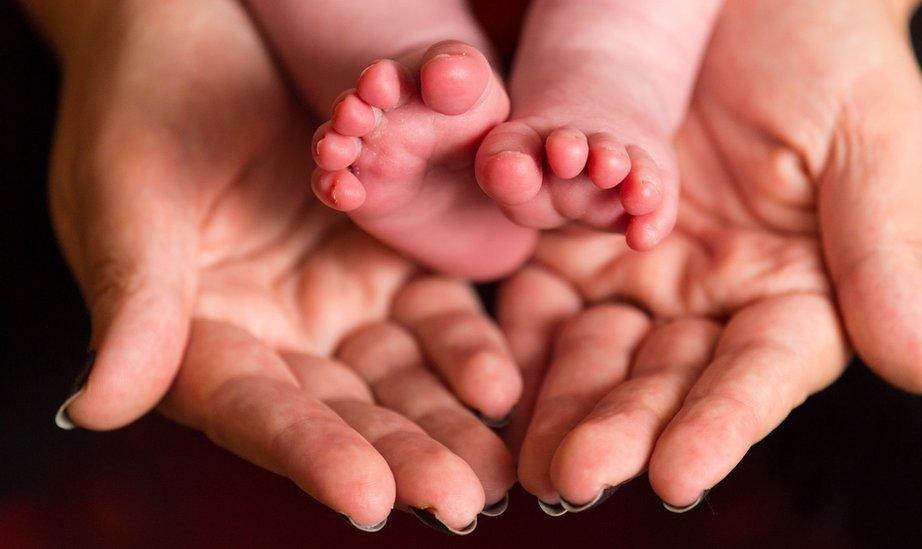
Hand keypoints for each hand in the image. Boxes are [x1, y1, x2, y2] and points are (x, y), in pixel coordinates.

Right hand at [38, 0, 517, 529]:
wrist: (204, 23)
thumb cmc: (146, 97)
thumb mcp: (131, 191)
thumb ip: (135, 298)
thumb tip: (100, 406)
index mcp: (197, 336)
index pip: (255, 410)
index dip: (309, 455)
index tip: (368, 498)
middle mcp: (275, 335)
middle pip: (342, 411)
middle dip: (402, 455)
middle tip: (461, 498)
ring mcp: (336, 300)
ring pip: (399, 376)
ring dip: (449, 420)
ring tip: (499, 465)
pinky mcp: (388, 261)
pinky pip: (435, 314)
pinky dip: (467, 348)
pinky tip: (501, 380)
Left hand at [498, 0, 921, 511]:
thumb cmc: (832, 57)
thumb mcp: (874, 151)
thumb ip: (884, 264)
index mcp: (793, 296)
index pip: (756, 376)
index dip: (721, 426)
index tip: (680, 474)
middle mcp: (709, 301)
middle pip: (662, 380)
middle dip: (620, 428)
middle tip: (577, 476)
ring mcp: (636, 273)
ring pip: (593, 352)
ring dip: (557, 402)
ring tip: (526, 456)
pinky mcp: (575, 238)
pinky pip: (540, 294)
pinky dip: (516, 335)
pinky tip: (488, 376)